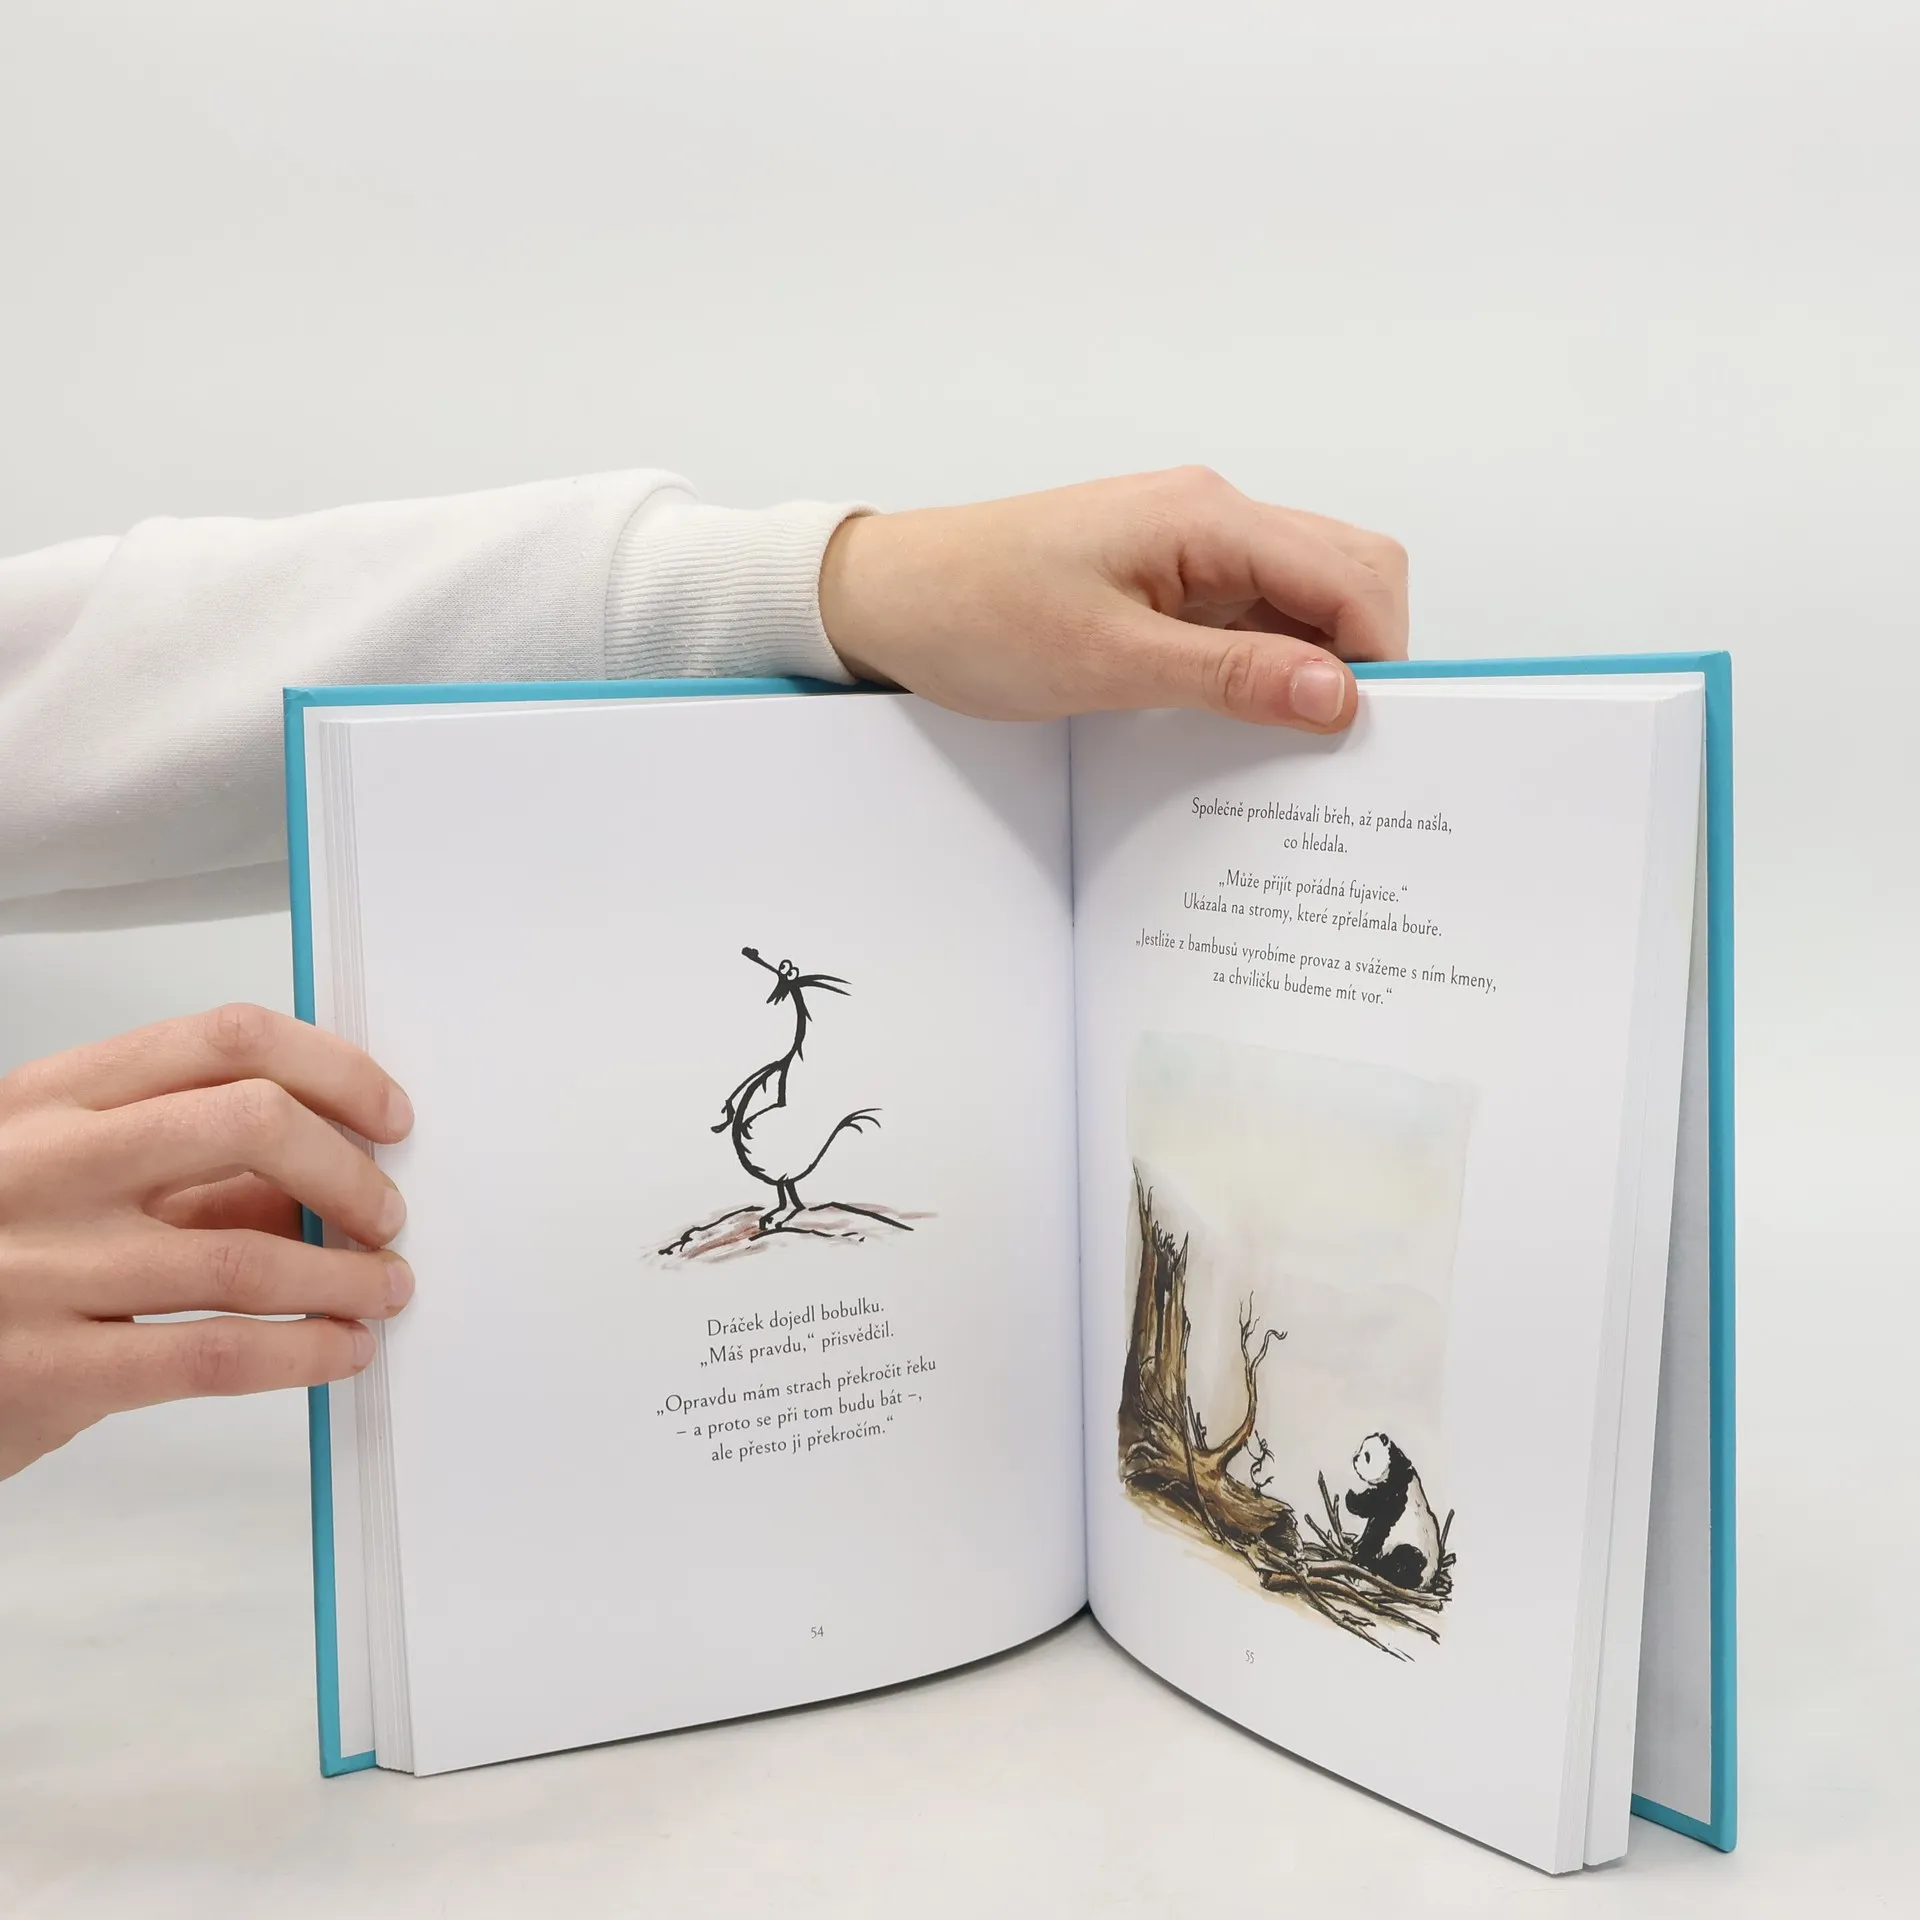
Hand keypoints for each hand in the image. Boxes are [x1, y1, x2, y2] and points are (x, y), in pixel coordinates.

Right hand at [0, 1004, 413, 1479]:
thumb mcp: (68, 1174)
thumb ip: (185, 1165)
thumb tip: (329, 1170)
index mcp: (53, 1096)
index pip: (224, 1039)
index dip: (334, 1068)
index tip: (389, 1115)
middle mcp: (46, 1164)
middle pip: (250, 1123)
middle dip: (350, 1172)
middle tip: (388, 1212)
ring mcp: (42, 1268)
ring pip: (245, 1256)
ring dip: (345, 1276)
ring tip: (383, 1289)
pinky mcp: (48, 1370)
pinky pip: (214, 1355)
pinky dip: (302, 1352)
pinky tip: (338, 1350)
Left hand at [818, 467, 1407, 731]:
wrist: (886, 595)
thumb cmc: (976, 615)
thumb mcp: (1108, 662)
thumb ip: (1231, 675)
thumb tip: (1338, 696)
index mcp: (1207, 517)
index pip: (1351, 575)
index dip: (1381, 656)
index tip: (1374, 737)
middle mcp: (1213, 517)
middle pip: (1344, 574)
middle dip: (1362, 655)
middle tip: (1342, 747)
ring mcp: (1191, 547)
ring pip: (1302, 598)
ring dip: (1313, 663)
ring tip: (1295, 746)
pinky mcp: (1166, 579)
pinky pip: (1250, 615)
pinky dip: (1267, 663)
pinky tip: (1249, 719)